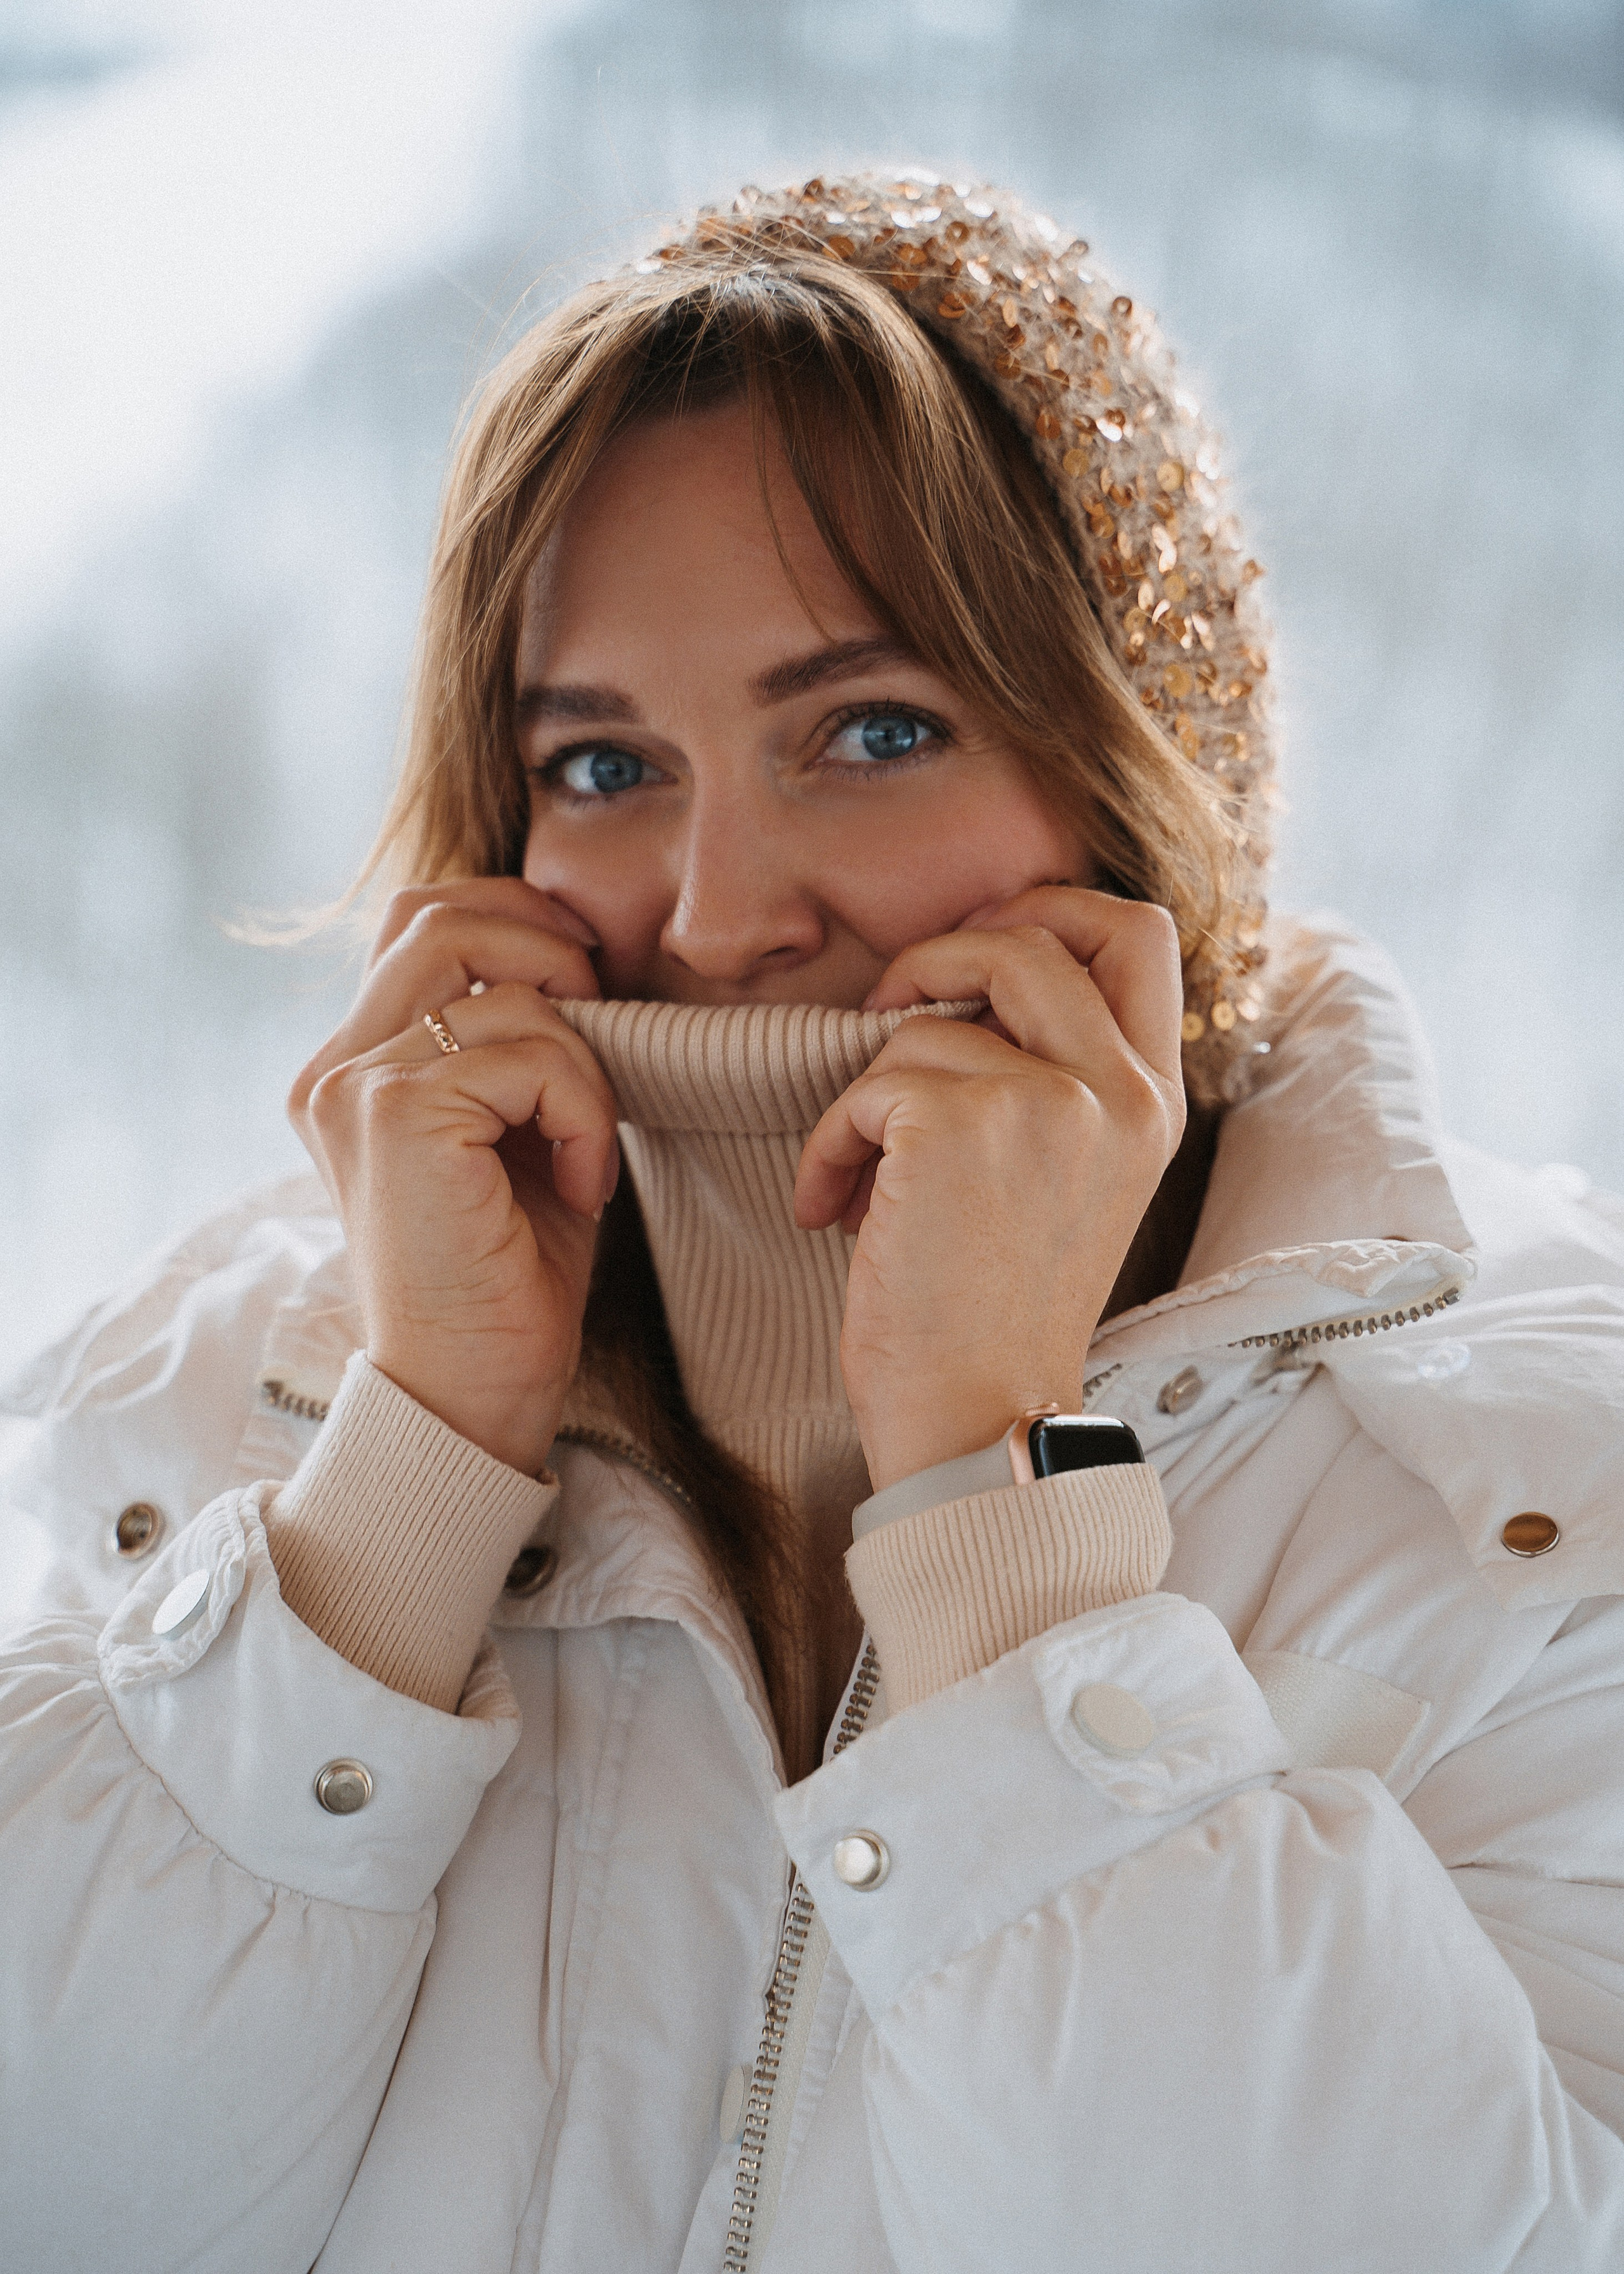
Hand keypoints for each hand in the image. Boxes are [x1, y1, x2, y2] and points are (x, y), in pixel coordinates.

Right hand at [288, 879, 616, 1474]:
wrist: (471, 1397)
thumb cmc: (509, 1280)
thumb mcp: (515, 1137)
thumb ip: (516, 1046)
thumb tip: (579, 956)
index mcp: (352, 1068)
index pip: (420, 921)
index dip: (515, 920)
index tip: (589, 982)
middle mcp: (334, 1068)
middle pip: (441, 915)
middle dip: (550, 948)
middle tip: (604, 1029)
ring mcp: (355, 1087)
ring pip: (507, 990)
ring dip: (584, 1064)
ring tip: (585, 1151)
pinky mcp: (398, 1116)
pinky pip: (532, 1055)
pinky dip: (586, 1114)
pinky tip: (582, 1186)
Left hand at [795, 889, 1185, 1489]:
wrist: (979, 1420)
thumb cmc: (1000, 1314)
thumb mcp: (1071, 1180)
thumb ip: (1057, 1080)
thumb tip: (966, 986)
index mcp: (1152, 1103)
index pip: (1139, 933)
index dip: (1050, 908)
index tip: (982, 943)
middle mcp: (1119, 1090)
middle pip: (1032, 937)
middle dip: (941, 955)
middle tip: (887, 1010)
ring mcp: (1047, 1101)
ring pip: (929, 1021)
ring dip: (870, 1095)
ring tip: (865, 1181)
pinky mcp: (959, 1122)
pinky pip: (866, 1085)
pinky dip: (831, 1144)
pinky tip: (836, 1211)